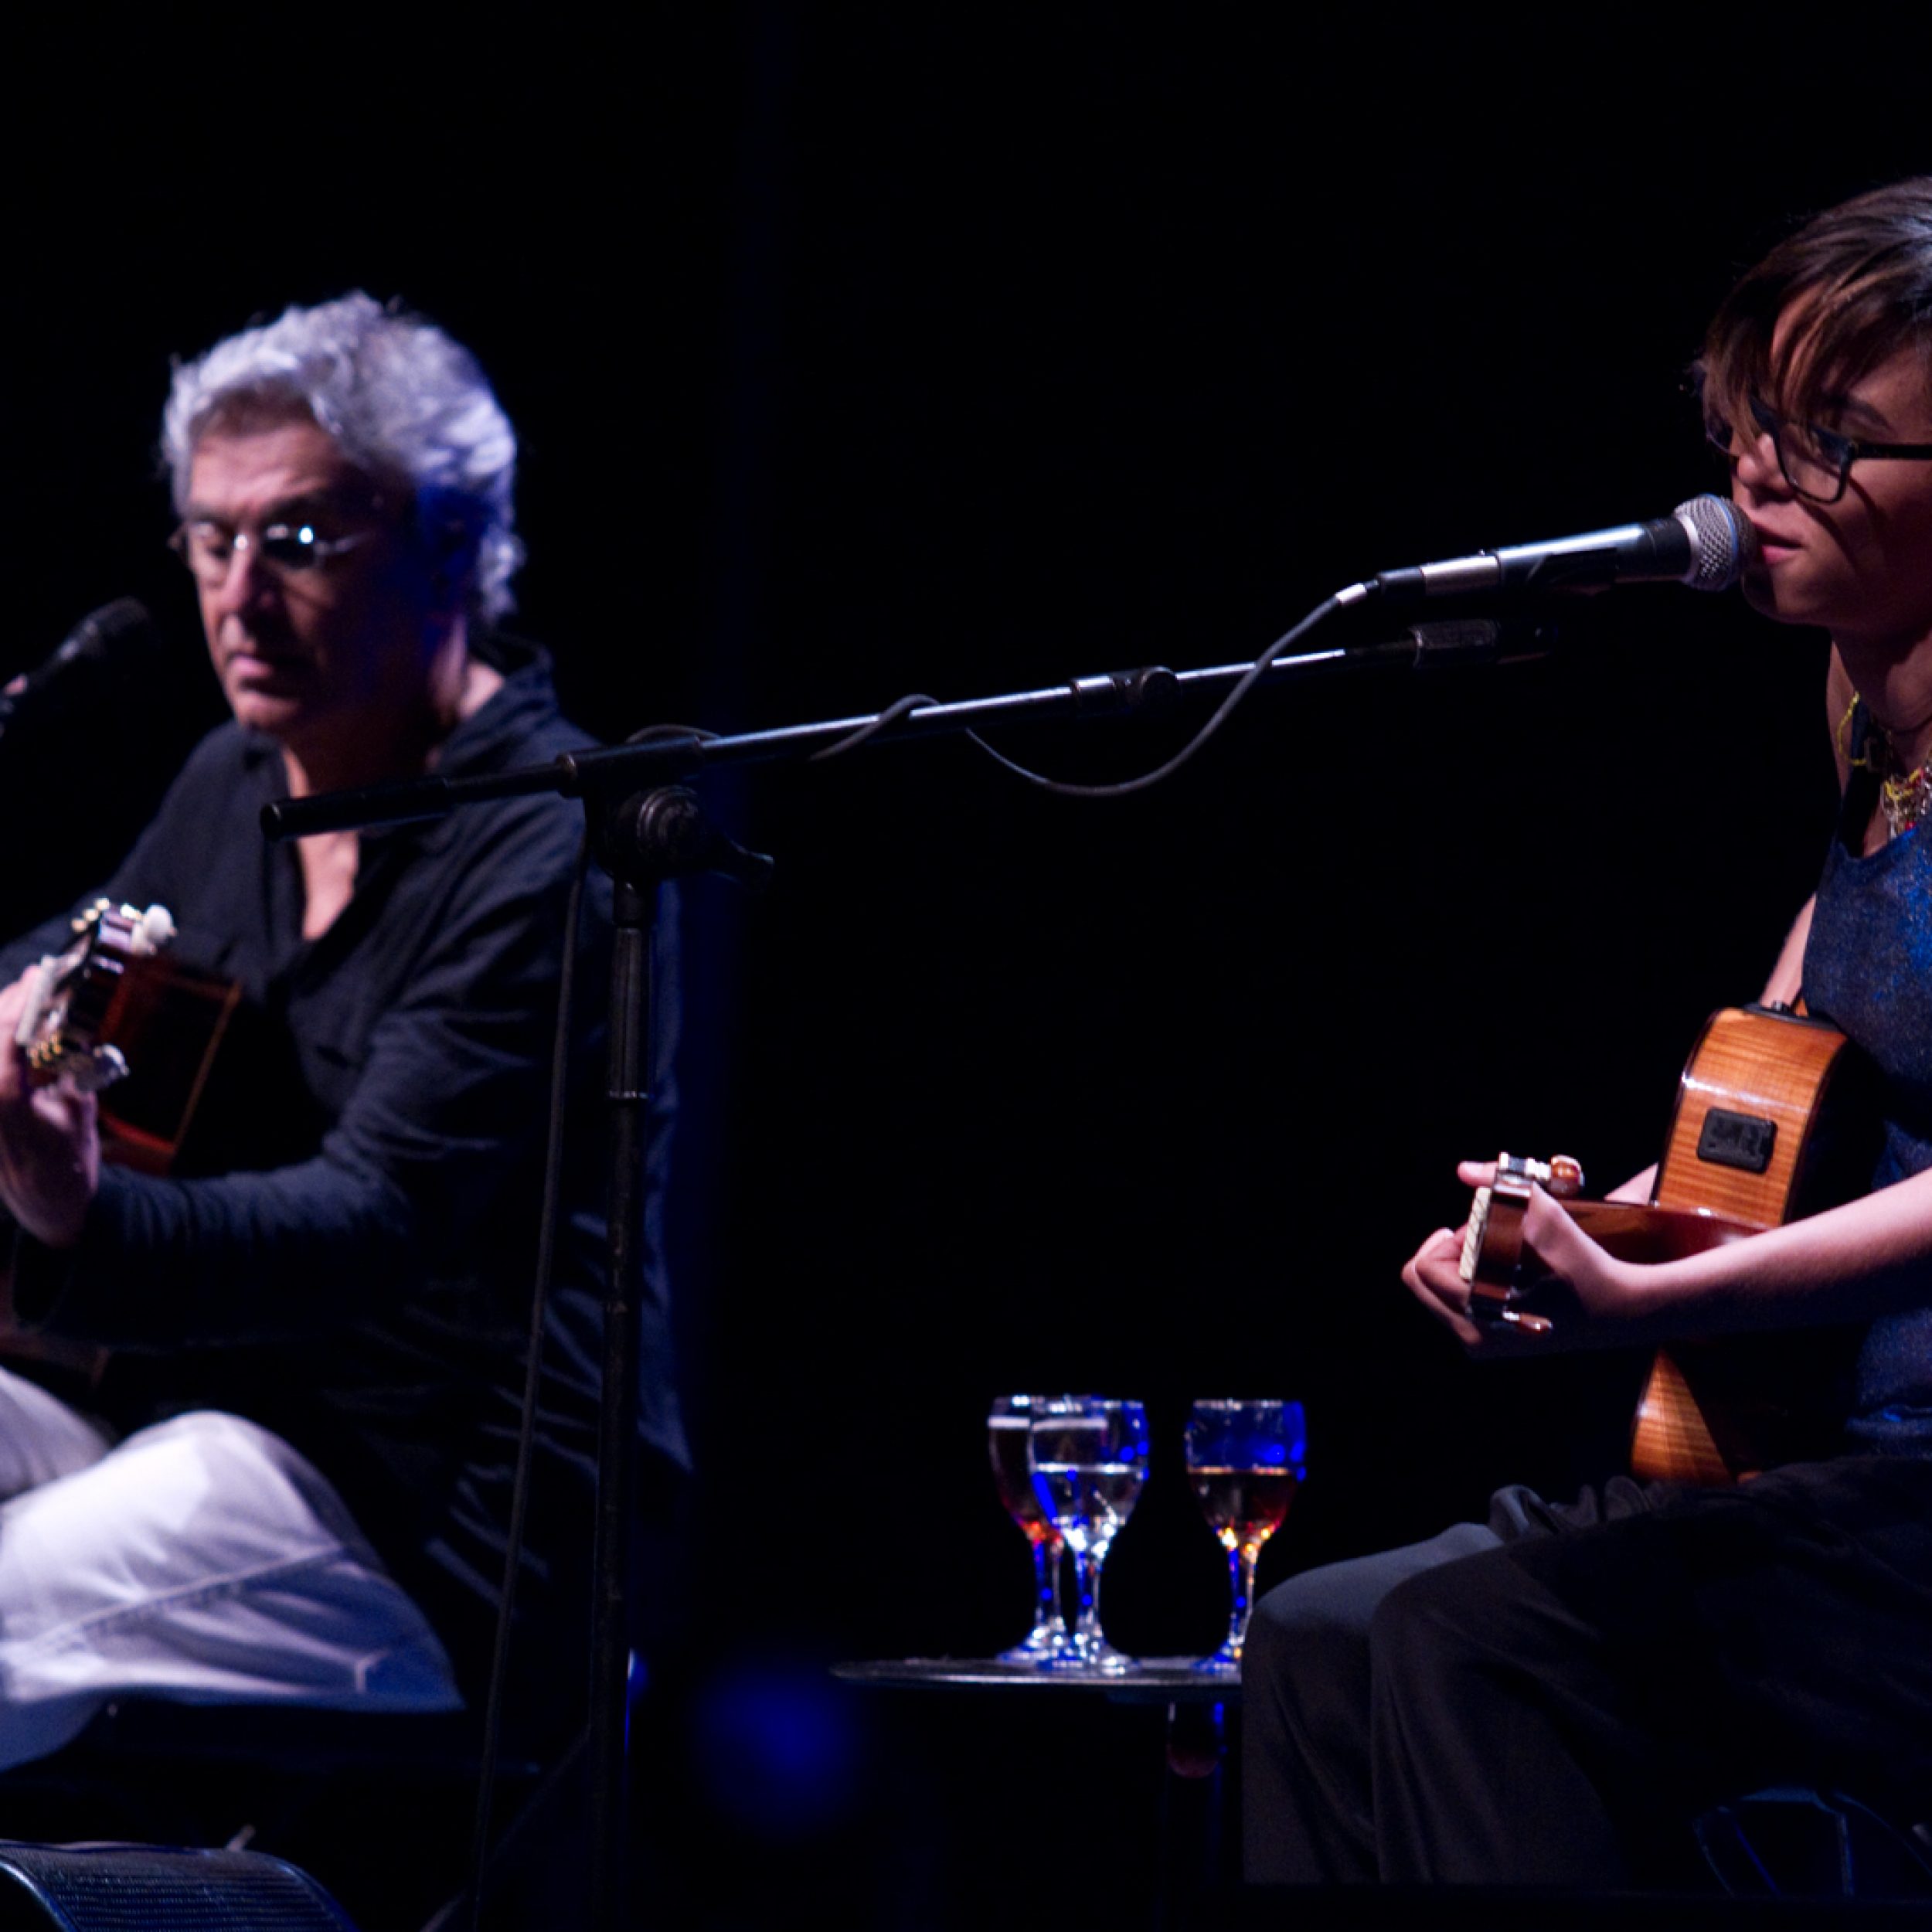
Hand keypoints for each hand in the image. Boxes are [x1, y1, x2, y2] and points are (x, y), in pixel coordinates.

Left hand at [0, 969, 98, 1248]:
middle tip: (39, 979)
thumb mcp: (80, 1108)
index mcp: (5, 1098)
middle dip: (12, 1003)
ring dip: (6, 1020)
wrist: (46, 1203)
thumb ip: (75, 1064)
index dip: (24, 1001)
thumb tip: (75, 1022)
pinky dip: (6, 1043)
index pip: (6, 1035)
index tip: (43, 976)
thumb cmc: (67, 1161)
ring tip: (30, 999)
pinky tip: (21, 1032)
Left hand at [1401, 1159, 1653, 1348]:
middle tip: (1479, 1238)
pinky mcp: (1487, 1348)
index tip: (1481, 1229)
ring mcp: (1480, 1346)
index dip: (1450, 1240)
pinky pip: (1450, 1308)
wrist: (1614, 1308)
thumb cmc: (1578, 1259)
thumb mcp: (1544, 1214)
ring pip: (1433, 1294)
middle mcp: (1472, 1336)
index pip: (1424, 1267)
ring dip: (1455, 1268)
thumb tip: (1463, 1170)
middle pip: (1420, 1281)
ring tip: (1494, 1256)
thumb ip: (1501, 1184)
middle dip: (1446, 1253)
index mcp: (1477, 1309)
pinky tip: (1497, 1272)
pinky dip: (1464, 1285)